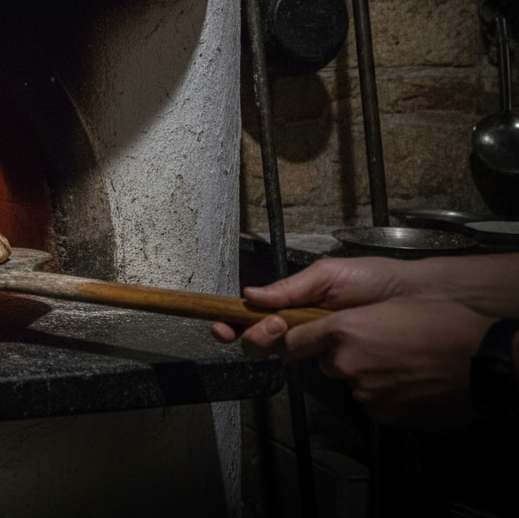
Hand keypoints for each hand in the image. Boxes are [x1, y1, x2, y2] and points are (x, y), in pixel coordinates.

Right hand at [209, 256, 416, 349]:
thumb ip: (290, 287)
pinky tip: (317, 346)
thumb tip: (250, 295)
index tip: (220, 327)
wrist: (420, 299)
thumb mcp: (328, 274)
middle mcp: (300, 327)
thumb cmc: (376, 279)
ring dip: (276, 343)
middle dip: (254, 335)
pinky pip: (314, 366)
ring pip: (281, 354)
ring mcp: (319, 347)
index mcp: (292, 304)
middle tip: (272, 325)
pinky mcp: (341, 362)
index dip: (231, 323)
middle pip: (258, 342)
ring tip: (291, 328)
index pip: (252, 316)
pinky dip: (307, 356)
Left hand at [286, 297, 491, 427]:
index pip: (295, 341)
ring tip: (401, 364)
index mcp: (344, 330)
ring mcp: (364, 391)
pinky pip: (374, 402)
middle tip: (376, 347)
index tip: (296, 341)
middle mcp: (347, 362)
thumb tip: (335, 328)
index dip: (296, 340)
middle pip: (328, 363)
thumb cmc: (441, 324)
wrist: (480, 359)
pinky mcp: (382, 414)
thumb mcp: (390, 307)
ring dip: (368, 376)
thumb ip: (351, 319)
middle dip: (343, 356)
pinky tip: (410, 382)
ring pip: (353, 383)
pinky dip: (386, 395)